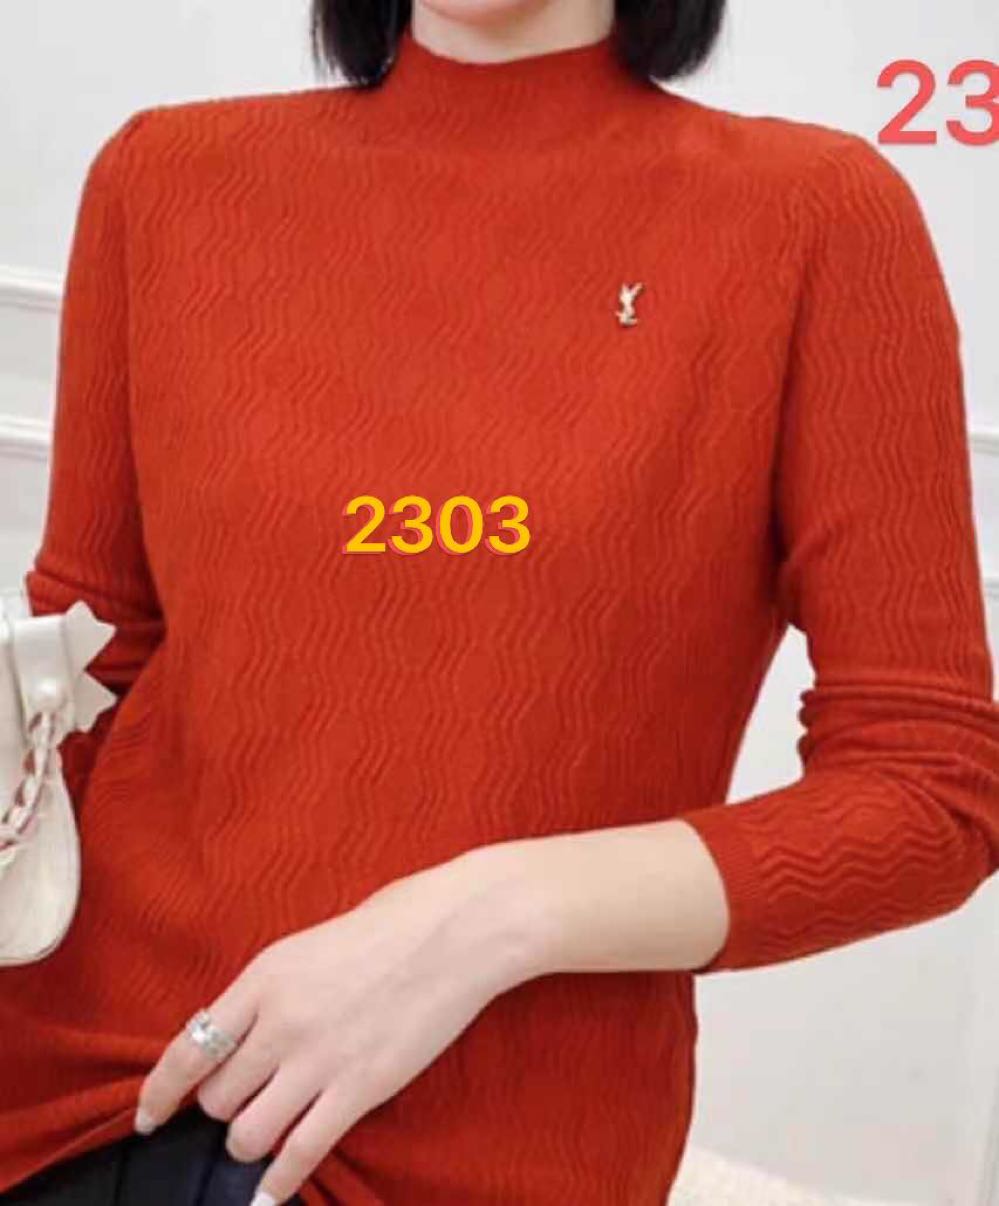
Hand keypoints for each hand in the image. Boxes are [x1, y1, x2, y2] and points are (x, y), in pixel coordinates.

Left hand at [133, 852, 538, 1203]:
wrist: (458, 931)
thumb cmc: (393, 923)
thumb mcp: (311, 943)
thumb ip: (271, 990)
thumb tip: (241, 1032)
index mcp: (265, 978)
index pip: (189, 1050)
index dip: (159, 1092)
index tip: (149, 1116)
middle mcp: (281, 1023)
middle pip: (217, 1098)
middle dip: (223, 1108)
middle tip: (241, 1104)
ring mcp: (319, 1060)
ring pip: (249, 1134)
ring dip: (250, 1141)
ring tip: (264, 1133)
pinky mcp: (359, 1090)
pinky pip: (301, 1153)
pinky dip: (279, 1182)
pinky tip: (269, 1194)